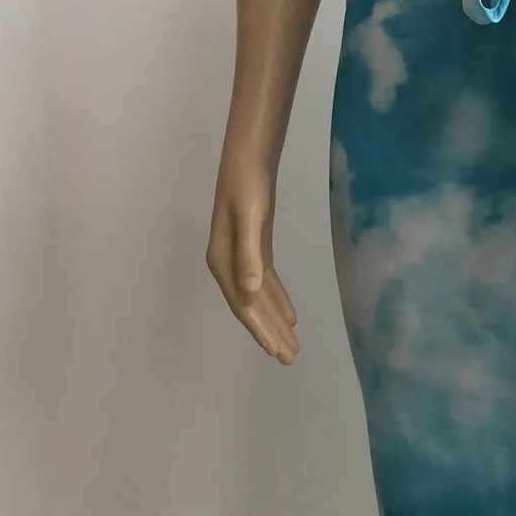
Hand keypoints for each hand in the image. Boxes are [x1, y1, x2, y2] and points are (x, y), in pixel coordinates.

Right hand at [207, 147, 299, 362]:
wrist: (248, 156)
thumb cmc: (248, 184)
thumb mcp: (251, 218)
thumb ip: (250, 255)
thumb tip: (250, 292)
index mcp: (222, 260)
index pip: (243, 305)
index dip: (259, 329)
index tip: (276, 352)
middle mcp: (228, 263)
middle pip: (251, 306)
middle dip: (269, 333)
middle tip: (290, 358)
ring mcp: (241, 255)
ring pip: (258, 297)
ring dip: (274, 320)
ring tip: (292, 344)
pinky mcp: (255, 246)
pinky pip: (265, 281)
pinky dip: (277, 298)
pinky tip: (290, 314)